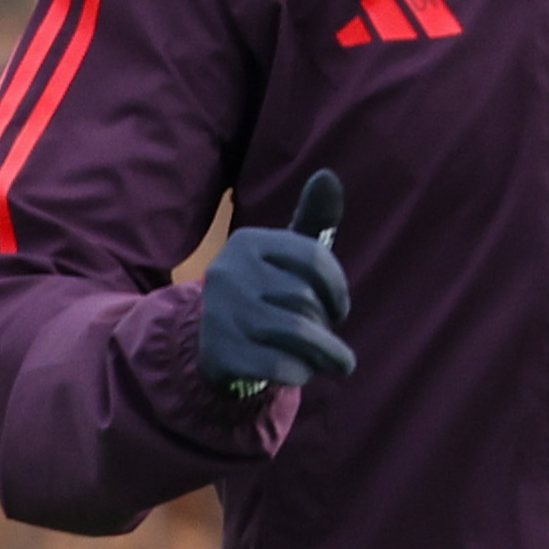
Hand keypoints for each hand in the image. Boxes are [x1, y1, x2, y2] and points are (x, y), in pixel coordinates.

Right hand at [199, 212, 354, 395]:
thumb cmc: (266, 295)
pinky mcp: (222, 353)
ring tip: (332, 360)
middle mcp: (228, 272)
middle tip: (321, 333)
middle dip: (325, 323)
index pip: (314, 257)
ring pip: (300, 333)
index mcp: (248, 242)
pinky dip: (302, 372)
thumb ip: (313, 219)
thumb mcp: (286, 256)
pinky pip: (284, 365)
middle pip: (306, 298)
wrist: (210, 345)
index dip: (338, 288)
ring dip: (325, 353)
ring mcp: (221, 313)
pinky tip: (298, 370)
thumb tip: (328, 176)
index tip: (338, 306)